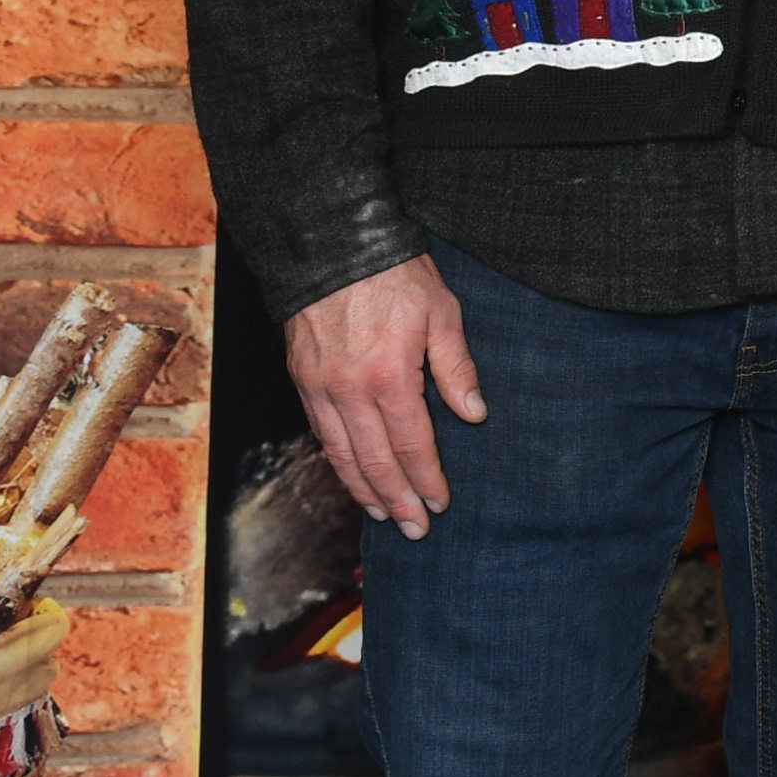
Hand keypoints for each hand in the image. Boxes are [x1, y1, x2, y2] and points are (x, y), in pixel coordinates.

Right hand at [284, 256, 486, 540]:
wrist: (333, 247)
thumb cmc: (396, 276)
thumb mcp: (442, 314)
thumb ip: (456, 368)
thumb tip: (474, 414)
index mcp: (389, 377)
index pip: (412, 444)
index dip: (427, 478)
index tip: (440, 503)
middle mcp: (349, 391)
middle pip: (375, 461)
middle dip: (397, 499)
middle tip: (415, 529)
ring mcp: (320, 388)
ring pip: (342, 454)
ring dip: (364, 489)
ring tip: (383, 514)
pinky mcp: (303, 380)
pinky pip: (321, 433)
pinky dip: (338, 461)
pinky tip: (353, 474)